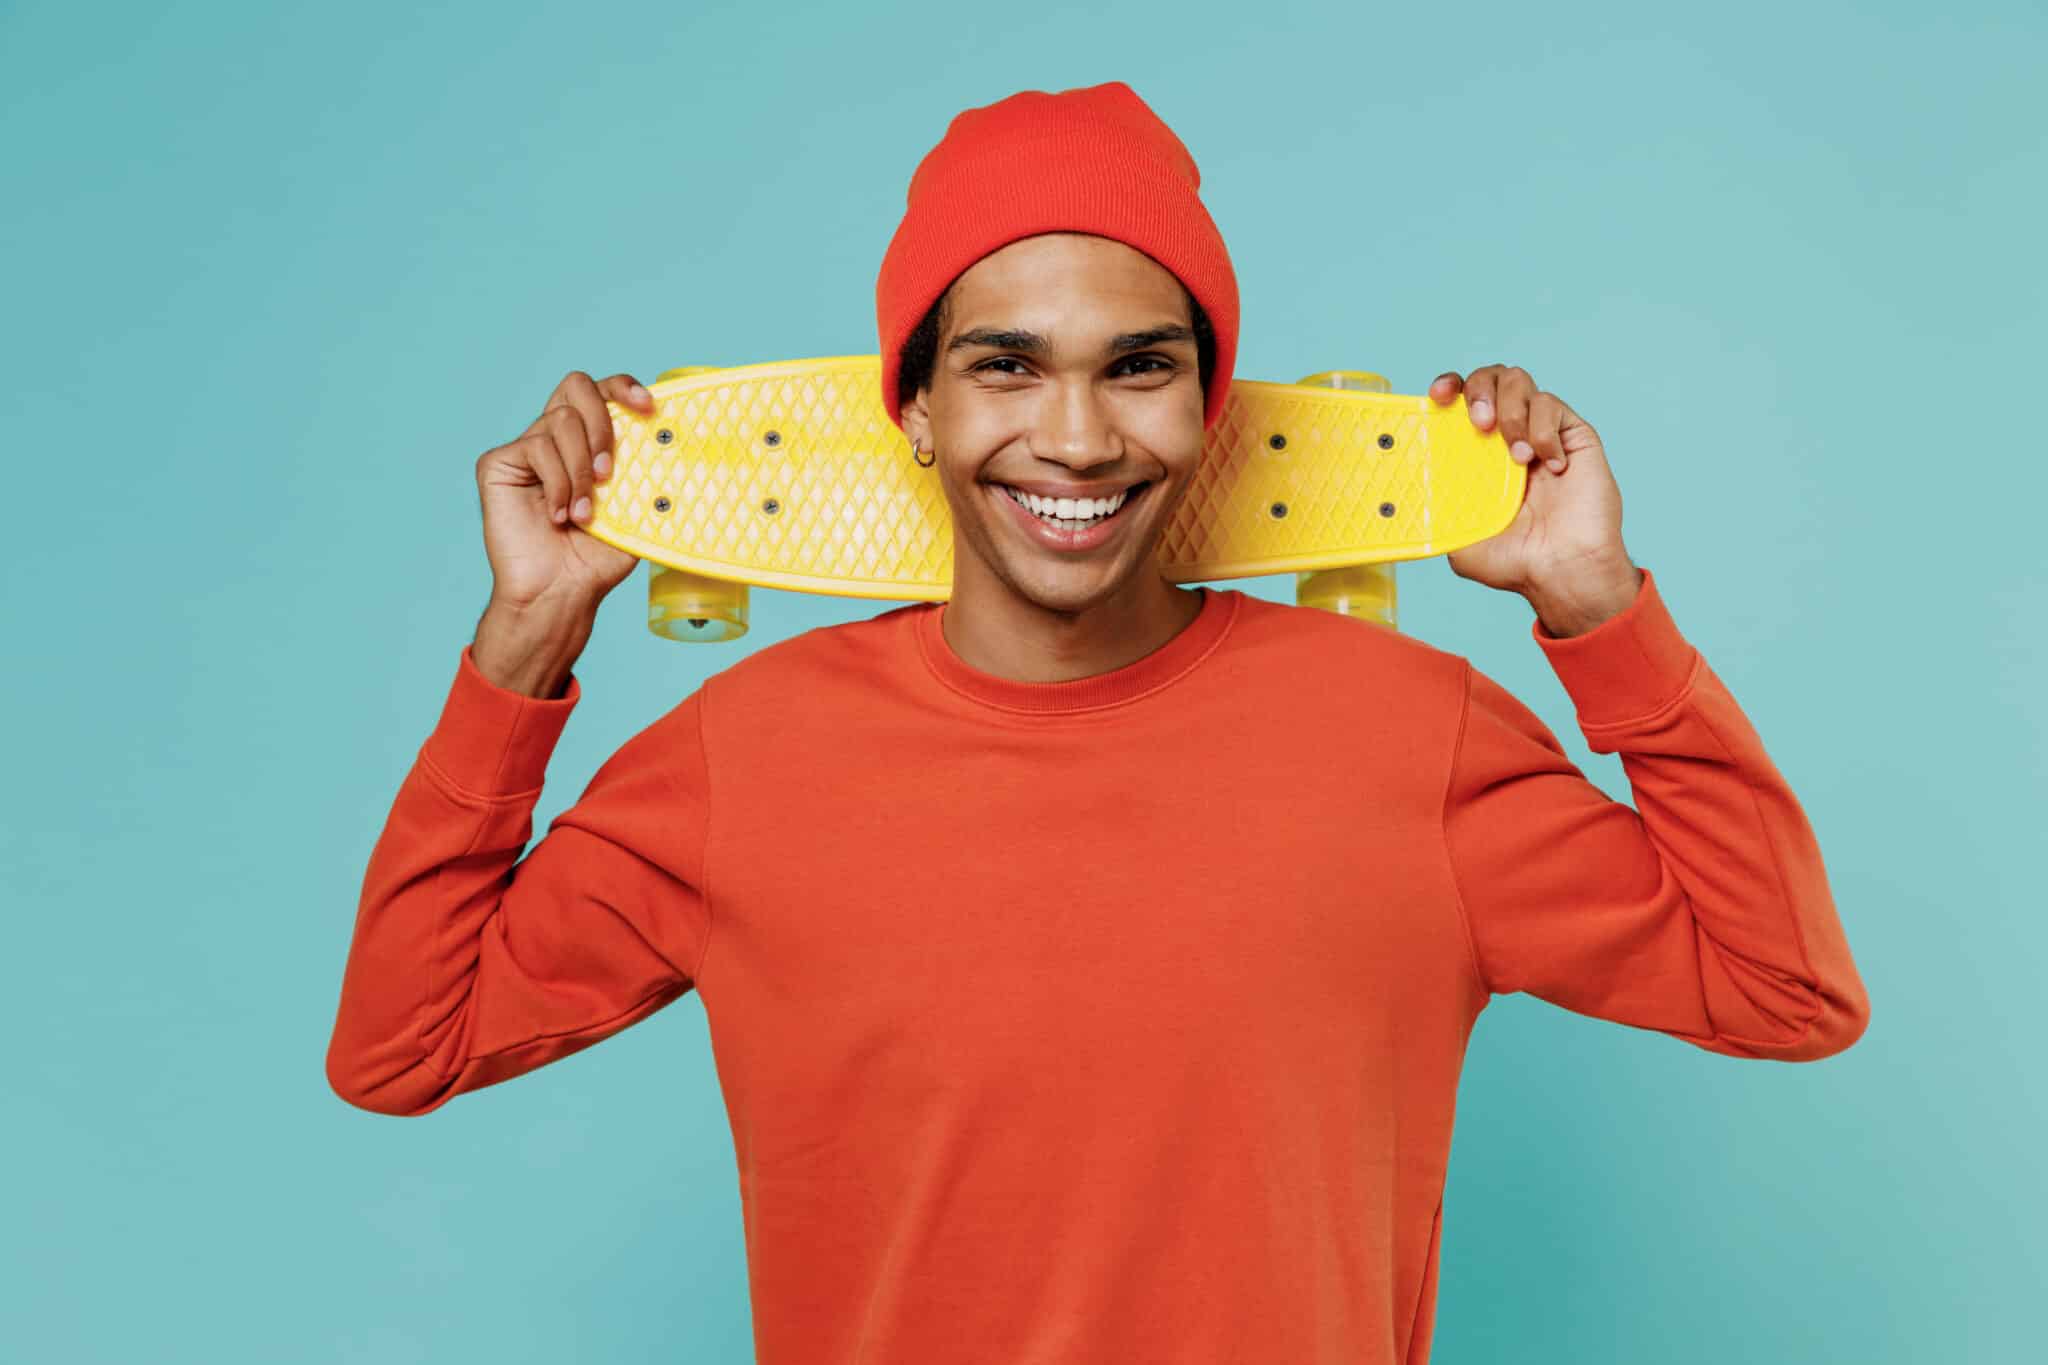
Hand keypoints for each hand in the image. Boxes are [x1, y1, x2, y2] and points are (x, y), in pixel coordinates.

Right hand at [476, 370, 653, 613]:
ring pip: (560, 421)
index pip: (602, 392)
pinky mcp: (498, 463)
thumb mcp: (635, 510)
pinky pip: (536, 448)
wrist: (559, 592)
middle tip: (608, 471)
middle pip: (576, 385)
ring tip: (583, 514)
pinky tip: (558, 516)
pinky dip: (557, 483)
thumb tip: (673, 443)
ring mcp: (525, 448)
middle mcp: (554, 437)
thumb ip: (646, 473)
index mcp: (587, 442)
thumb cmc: (596, 558)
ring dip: (580, 471)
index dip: (623, 387)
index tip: (648, 408)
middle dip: (601, 422)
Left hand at [1429, 365, 1634, 605]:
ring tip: (1518, 459)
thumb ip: (1438, 514)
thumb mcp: (1460, 542)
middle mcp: (1509, 435)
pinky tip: (1552, 466)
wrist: (1564, 569)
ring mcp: (1541, 432)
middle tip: (1481, 425)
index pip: (1461, 398)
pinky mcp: (1573, 435)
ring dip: (1512, 413)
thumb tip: (1407, 500)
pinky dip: (1545, 432)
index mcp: (1479, 453)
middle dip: (1480, 391)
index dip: (1450, 385)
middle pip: (1490, 376)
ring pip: (1520, 381)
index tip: (1439, 396)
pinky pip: (1552, 406)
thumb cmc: (1517, 560)